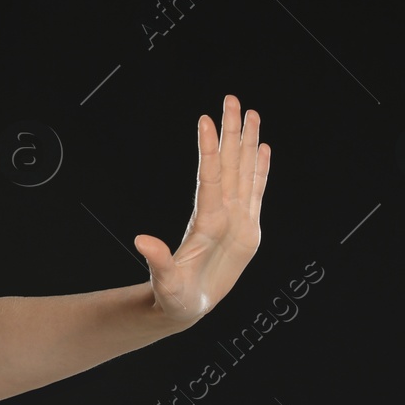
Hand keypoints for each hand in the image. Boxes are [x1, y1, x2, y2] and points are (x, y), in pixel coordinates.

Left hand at [134, 94, 270, 327]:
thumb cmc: (174, 298)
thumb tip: (141, 241)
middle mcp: (219, 213)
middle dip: (230, 132)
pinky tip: (262, 148)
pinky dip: (260, 170)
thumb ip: (158, 262)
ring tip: (250, 113)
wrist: (185, 306)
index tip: (205, 121)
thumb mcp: (166, 284)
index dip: (209, 151)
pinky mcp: (247, 228)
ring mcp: (234, 217)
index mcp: (204, 223)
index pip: (208, 178)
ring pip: (242, 171)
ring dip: (247, 142)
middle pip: (227, 164)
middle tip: (231, 99)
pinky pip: (256, 192)